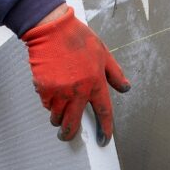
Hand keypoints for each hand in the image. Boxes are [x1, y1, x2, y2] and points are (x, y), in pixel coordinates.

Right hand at [22, 6, 130, 145]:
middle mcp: (78, 91)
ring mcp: (60, 91)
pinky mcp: (44, 88)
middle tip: (67, 136)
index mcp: (96, 83)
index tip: (104, 140)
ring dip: (58, 119)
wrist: (52, 29)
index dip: (105, 129)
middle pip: (74, 122)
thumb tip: (125, 88)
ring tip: (57, 116)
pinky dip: (48, 104)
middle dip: (70, 133)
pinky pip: (46, 104)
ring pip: (57, 116)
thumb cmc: (78, 38)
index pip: (104, 112)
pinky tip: (50, 95)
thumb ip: (114, 73)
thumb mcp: (103, 53)